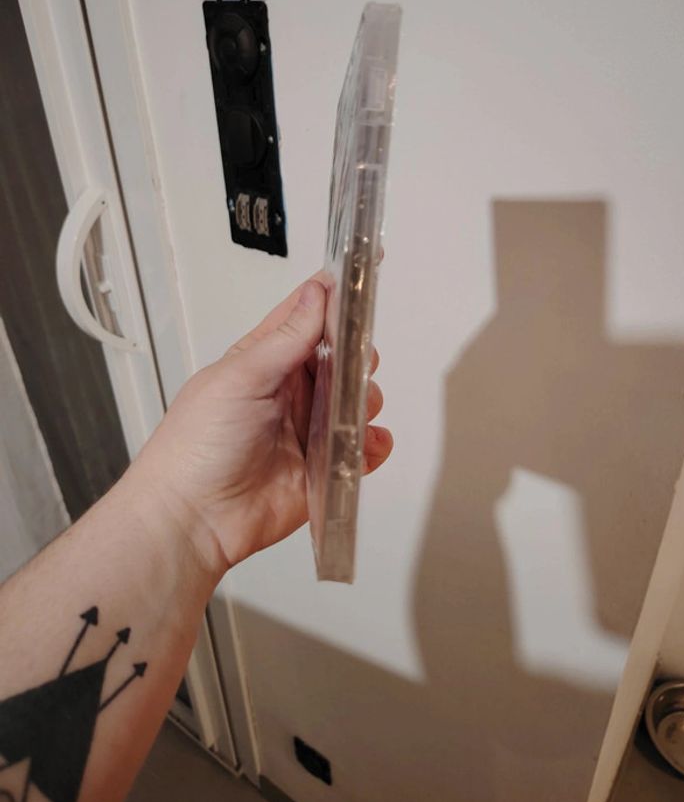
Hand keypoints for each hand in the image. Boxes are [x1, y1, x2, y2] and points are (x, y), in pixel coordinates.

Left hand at [130, 277, 392, 577]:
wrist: (193, 519)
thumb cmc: (198, 444)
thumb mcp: (242, 377)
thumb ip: (287, 338)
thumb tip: (316, 292)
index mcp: (265, 360)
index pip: (305, 318)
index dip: (333, 298)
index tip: (361, 281)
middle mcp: (289, 392)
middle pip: (341, 359)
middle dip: (357, 357)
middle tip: (355, 364)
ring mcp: (307, 430)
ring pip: (356, 402)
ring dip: (364, 401)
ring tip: (351, 414)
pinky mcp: (322, 469)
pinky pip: (361, 450)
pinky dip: (371, 445)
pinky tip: (363, 444)